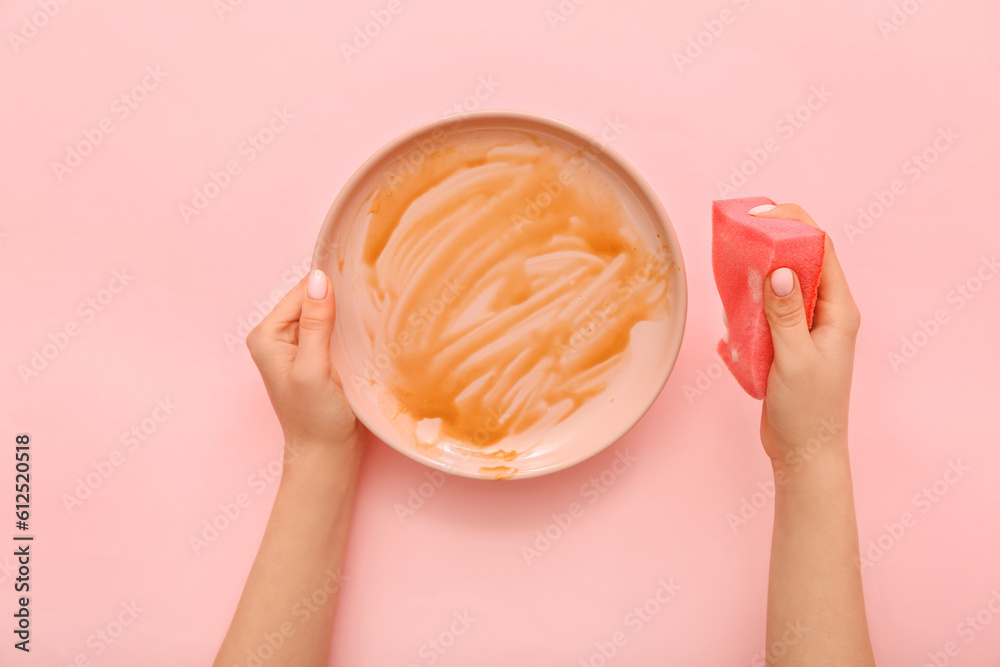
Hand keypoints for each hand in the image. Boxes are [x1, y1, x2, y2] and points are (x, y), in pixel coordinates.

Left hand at [246, 269, 362, 457]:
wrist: (327, 455)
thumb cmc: (315, 419)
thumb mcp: (313, 369)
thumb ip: (315, 324)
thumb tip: (319, 279)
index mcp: (267, 335)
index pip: (302, 292)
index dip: (330, 287)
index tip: (361, 283)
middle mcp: (278, 336)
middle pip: (314, 299)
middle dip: (339, 298)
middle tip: (370, 300)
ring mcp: (298, 346)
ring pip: (327, 312)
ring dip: (347, 313)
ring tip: (372, 314)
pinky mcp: (317, 355)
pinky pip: (335, 328)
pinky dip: (350, 327)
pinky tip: (366, 329)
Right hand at [752, 204, 861, 470]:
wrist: (803, 452)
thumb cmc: (807, 410)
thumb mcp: (794, 358)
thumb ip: (786, 313)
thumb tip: (780, 269)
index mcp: (838, 311)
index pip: (822, 250)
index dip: (796, 225)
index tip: (762, 215)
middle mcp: (824, 313)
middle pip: (799, 262)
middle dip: (771, 245)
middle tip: (739, 234)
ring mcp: (804, 328)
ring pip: (778, 286)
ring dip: (754, 279)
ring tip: (730, 276)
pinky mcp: (785, 343)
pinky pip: (765, 313)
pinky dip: (746, 309)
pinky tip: (730, 318)